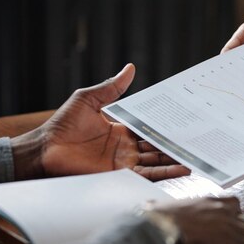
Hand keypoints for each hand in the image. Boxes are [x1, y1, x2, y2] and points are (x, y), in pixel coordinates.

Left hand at [11, 64, 190, 180]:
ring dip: (176, 159)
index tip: (186, 120)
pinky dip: (165, 172)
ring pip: (158, 161)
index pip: (150, 128)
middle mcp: (126, 148)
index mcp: (122, 130)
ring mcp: (125, 162)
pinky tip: (183, 169)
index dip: (167, 125)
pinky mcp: (121, 175)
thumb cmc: (62, 124)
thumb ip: (111, 87)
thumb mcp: (89, 99)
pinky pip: (147, 175)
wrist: (45, 149)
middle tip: (199, 140)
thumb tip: (131, 68)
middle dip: (177, 144)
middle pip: (158, 146)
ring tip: (198, 156)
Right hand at [156, 197, 243, 243]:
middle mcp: (226, 214)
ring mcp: (236, 230)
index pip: (230, 205)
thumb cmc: (155, 223)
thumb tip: (146, 208)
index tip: (243, 217)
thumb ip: (157, 210)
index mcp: (207, 205)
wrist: (162, 229)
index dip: (239, 214)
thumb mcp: (157, 211)